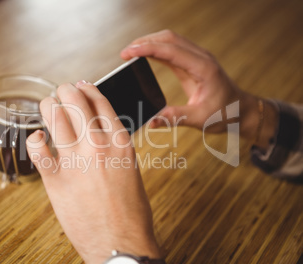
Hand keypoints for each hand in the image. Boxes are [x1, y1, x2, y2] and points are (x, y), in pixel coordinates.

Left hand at [26, 81, 160, 263]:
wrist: (121, 243)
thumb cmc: (130, 211)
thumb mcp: (130, 169)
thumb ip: (114, 147)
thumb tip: (99, 131)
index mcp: (120, 142)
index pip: (100, 101)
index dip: (88, 88)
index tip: (80, 85)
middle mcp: (98, 145)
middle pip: (76, 101)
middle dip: (65, 91)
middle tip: (61, 92)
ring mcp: (76, 160)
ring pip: (54, 116)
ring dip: (48, 106)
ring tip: (48, 106)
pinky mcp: (56, 179)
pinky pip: (38, 148)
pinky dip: (35, 139)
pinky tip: (38, 139)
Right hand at [121, 29, 276, 147]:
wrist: (242, 110)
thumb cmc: (225, 114)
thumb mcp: (200, 119)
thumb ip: (175, 118)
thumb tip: (151, 122)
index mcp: (204, 68)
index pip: (171, 50)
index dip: (147, 49)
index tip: (128, 53)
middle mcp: (201, 58)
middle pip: (169, 38)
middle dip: (144, 42)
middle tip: (124, 53)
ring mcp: (197, 58)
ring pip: (170, 40)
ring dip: (149, 43)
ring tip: (130, 52)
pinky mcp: (193, 63)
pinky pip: (172, 50)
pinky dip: (156, 50)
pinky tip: (144, 55)